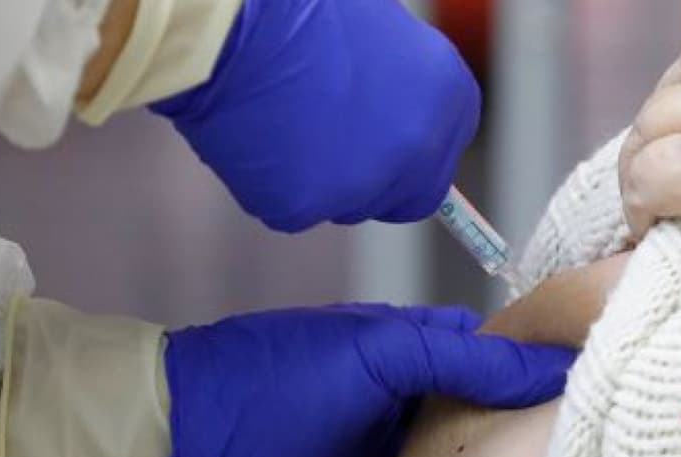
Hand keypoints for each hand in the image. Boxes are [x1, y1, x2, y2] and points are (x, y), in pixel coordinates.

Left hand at [147, 304, 574, 456]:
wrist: (184, 447)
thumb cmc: (279, 382)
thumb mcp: (375, 354)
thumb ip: (455, 358)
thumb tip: (541, 366)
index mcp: (399, 346)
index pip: (481, 349)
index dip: (528, 364)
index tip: (585, 387)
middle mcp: (391, 396)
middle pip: (467, 408)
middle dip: (510, 424)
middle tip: (573, 447)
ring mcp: (369, 451)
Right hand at [152, 0, 479, 231]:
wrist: (233, 21)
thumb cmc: (299, 11)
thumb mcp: (379, 35)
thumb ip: (404, 90)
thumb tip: (399, 125)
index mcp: (448, 94)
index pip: (445, 157)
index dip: (415, 160)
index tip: (387, 151)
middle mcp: (418, 145)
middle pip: (409, 198)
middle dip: (378, 186)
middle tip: (332, 155)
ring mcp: (364, 183)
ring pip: (348, 206)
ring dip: (323, 183)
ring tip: (285, 124)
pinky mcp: (306, 207)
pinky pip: (292, 212)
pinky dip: (273, 187)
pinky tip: (257, 140)